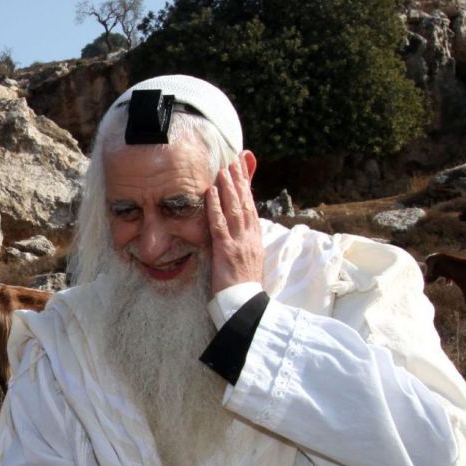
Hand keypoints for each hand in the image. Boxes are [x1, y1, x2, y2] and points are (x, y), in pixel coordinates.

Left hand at [205, 154, 263, 294]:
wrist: (245, 303)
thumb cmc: (244, 285)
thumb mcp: (249, 259)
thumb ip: (245, 242)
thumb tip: (242, 230)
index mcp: (255, 238)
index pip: (251, 207)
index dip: (247, 188)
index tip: (242, 172)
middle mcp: (250, 236)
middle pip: (245, 203)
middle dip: (239, 181)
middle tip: (233, 162)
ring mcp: (239, 242)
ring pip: (235, 209)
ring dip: (228, 188)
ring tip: (223, 170)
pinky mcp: (226, 250)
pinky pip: (220, 224)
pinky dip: (215, 206)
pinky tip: (210, 192)